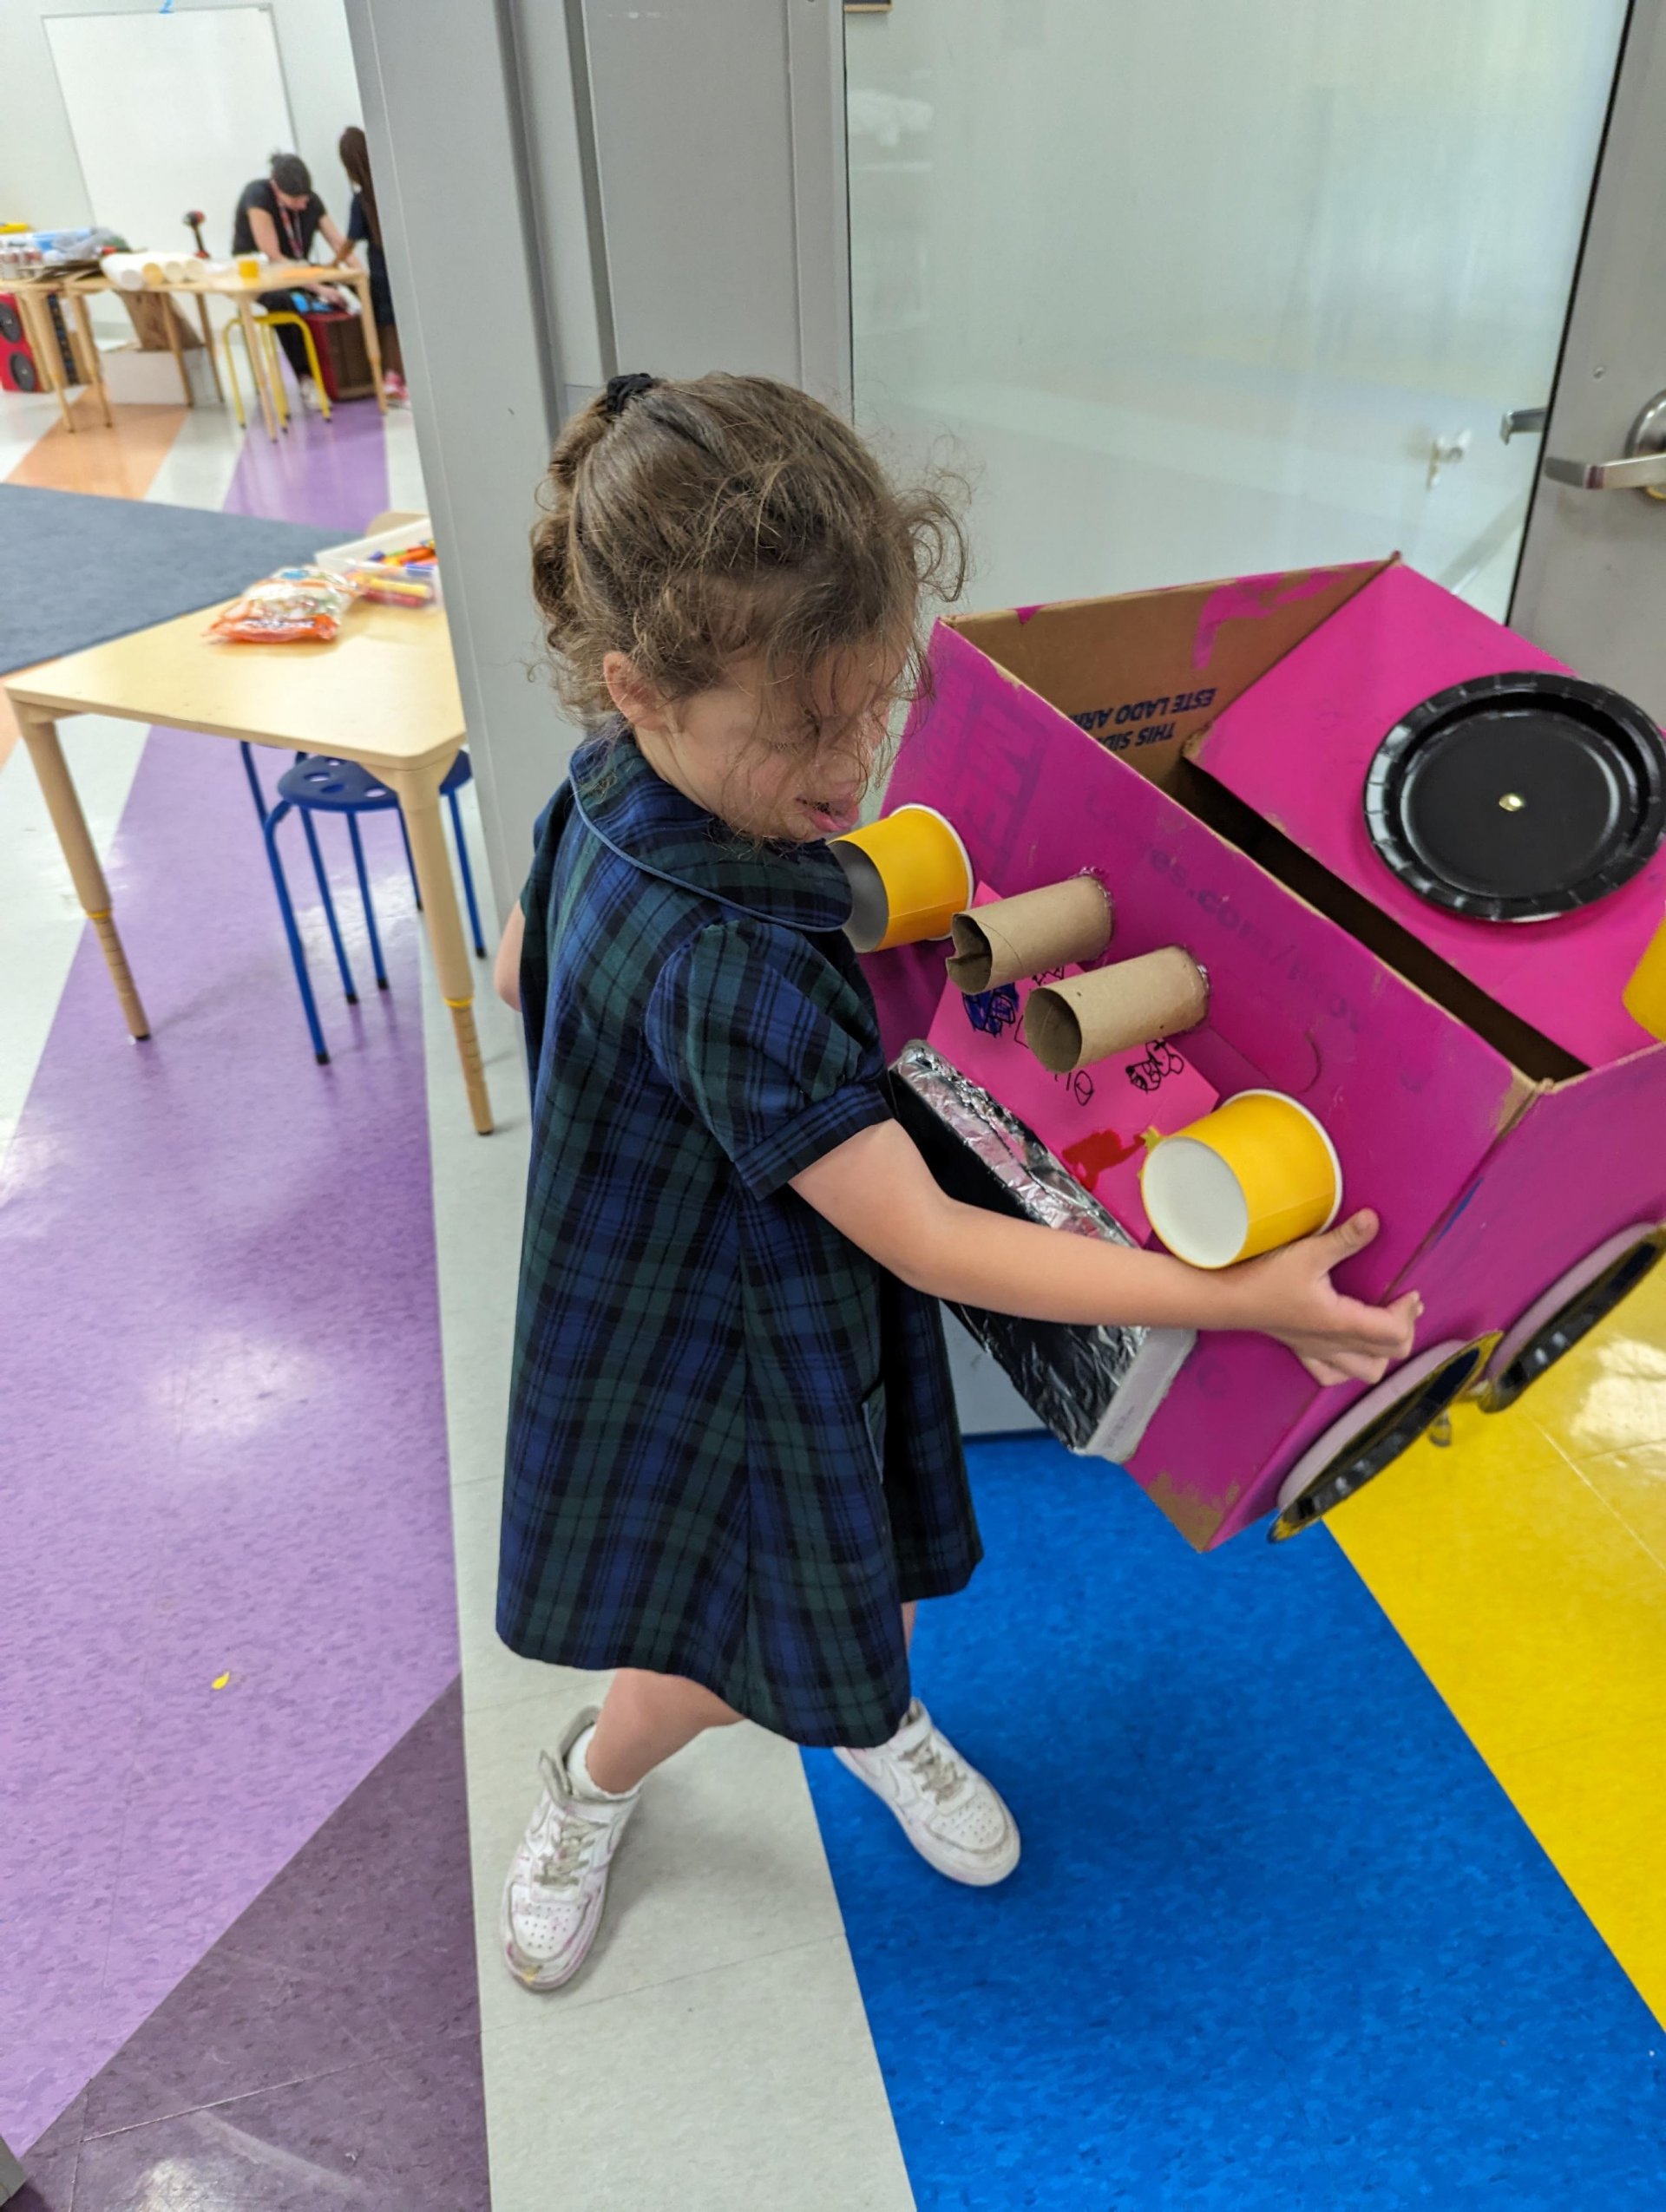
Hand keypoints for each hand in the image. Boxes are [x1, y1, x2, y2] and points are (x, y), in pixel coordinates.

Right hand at [1226, 1210, 1420, 1385]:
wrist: (1227, 1298)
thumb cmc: (1264, 1277)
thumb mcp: (1309, 1253)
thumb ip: (1345, 1239)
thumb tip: (1374, 1219)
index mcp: (1340, 1322)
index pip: (1393, 1332)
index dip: (1408, 1313)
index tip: (1409, 1292)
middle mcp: (1334, 1344)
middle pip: (1389, 1354)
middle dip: (1404, 1330)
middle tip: (1402, 1305)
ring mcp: (1318, 1351)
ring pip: (1366, 1372)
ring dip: (1382, 1354)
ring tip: (1382, 1328)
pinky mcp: (1302, 1350)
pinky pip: (1332, 1374)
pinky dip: (1349, 1367)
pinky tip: (1349, 1348)